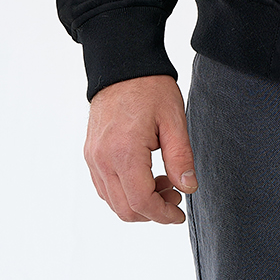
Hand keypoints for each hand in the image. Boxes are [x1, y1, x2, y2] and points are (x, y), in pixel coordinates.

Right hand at [84, 74, 197, 223]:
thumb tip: (188, 188)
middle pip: (125, 209)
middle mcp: (102, 160)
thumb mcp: (174, 119)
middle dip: (153, 212)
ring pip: (112, 202)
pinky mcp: (90, 153)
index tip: (180, 213)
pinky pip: (104, 187)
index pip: (141, 202)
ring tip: (163, 182)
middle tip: (175, 195)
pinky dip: (124, 192)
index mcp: (124, 152)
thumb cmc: (149, 87)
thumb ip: (181, 157)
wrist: (123, 65)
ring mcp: (93, 158)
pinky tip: (145, 177)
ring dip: (138, 203)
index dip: (162, 214)